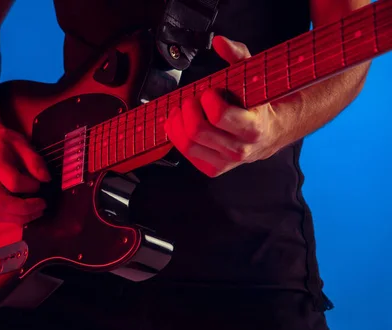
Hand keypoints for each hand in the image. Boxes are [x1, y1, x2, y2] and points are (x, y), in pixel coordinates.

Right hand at [0, 124, 51, 224]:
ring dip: (21, 217)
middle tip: (43, 205)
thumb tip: (46, 179)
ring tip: (38, 211)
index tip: (40, 183)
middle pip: (2, 204)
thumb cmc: (3, 142)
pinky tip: (28, 213)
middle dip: (25, 209)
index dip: (30, 186)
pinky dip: (15, 218)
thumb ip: (34, 161)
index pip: (13, 182)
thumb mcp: (21, 143)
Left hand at [165, 36, 280, 177]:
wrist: (271, 132)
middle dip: (188, 109)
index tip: (210, 91)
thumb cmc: (259, 104)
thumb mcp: (253, 76)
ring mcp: (225, 162)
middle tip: (192, 100)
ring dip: (178, 123)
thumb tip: (220, 42)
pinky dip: (178, 137)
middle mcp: (239, 149)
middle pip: (197, 131)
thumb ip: (238, 56)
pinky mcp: (213, 168)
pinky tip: (181, 124)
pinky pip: (187, 154)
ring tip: (182, 110)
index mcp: (253, 128)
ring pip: (188, 145)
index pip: (219, 116)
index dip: (207, 99)